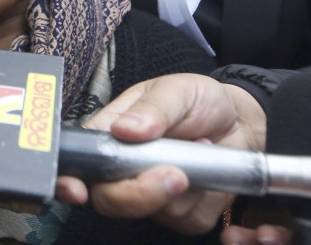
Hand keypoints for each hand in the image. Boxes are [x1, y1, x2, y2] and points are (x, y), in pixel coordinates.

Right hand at [54, 73, 266, 235]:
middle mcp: (123, 170)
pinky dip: (206, 197)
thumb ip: (152, 108)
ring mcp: (151, 194)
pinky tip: (208, 170)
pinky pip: (187, 220)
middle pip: (110, 200)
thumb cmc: (198, 100)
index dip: (69, 181)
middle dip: (140, 193)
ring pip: (153, 212)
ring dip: (186, 185)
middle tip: (174, 172)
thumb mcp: (175, 90)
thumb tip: (125, 129)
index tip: (77, 189)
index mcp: (109, 136)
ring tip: (200, 147)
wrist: (241, 122)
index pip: (78, 163)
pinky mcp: (181, 214)